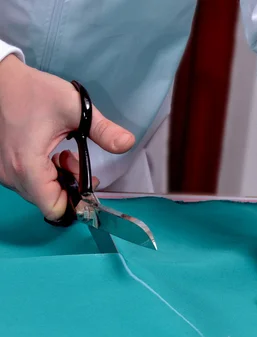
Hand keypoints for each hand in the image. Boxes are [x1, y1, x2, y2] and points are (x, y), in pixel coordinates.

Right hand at [0, 55, 134, 219]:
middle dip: (70, 187)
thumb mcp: (74, 107)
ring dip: (58, 180)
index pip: (54, 209)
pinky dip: (45, 175)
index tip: (88, 184)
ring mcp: (4, 174)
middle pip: (49, 202)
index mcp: (27, 167)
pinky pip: (29, 184)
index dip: (76, 203)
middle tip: (77, 162)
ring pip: (39, 194)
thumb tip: (129, 143)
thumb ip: (102, 130)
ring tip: (64, 155)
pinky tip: (51, 155)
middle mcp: (11, 176)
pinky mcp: (3, 169)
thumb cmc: (34, 91)